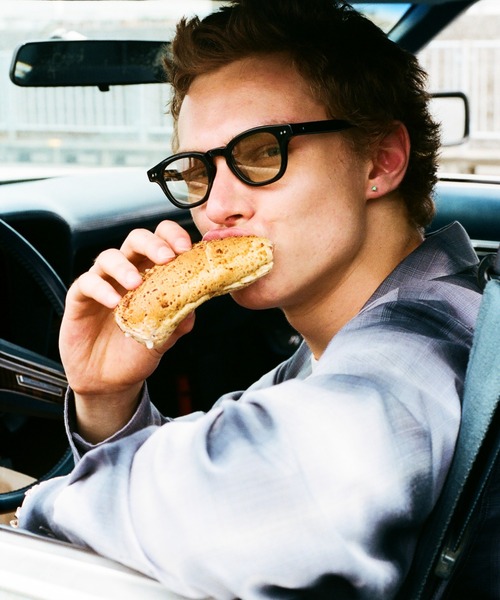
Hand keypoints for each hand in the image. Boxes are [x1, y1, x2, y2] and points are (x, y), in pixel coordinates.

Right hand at [59, 221, 194, 441]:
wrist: (111, 381)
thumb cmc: (138, 352)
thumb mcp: (166, 336)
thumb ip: (181, 317)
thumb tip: (198, 299)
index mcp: (152, 274)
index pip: (162, 241)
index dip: (174, 237)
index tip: (186, 248)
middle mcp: (127, 273)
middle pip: (136, 240)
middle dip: (152, 244)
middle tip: (166, 258)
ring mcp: (103, 283)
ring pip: (109, 257)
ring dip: (124, 267)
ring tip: (136, 284)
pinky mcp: (80, 298)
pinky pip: (87, 283)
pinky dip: (101, 289)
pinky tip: (114, 302)